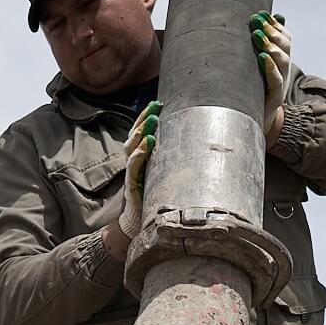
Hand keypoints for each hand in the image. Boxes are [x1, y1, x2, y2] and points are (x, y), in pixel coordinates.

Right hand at [115, 100, 160, 244]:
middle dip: (144, 118)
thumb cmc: (154, 195)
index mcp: (140, 156)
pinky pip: (134, 165)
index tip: (158, 103)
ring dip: (142, 132)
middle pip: (134, 134)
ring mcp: (131, 172)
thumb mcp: (163, 173)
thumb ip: (169, 159)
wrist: (141, 221)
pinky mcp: (132, 183)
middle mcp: (133, 161)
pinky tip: (148, 144)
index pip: (139, 131)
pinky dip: (140, 153)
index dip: (145, 116)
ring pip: (131, 146)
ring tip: (154, 120)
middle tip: (156, 107)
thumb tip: (194, 143)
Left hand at [250, 12, 290, 146]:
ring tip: (258, 35)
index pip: (285, 39)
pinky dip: (270, 67)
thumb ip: (263, 49)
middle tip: (255, 20)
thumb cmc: (254, 94)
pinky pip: (275, 81)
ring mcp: (280, 85)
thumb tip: (271, 19)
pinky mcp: (273, 99)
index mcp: (280, 63)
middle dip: (271, 31)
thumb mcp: (258, 70)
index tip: (261, 13)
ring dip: (271, 45)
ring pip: (282, 61)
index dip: (276, 26)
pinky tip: (262, 57)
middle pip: (285, 47)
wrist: (256, 126)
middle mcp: (283, 72)